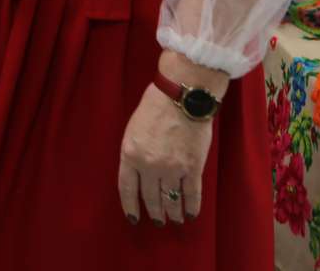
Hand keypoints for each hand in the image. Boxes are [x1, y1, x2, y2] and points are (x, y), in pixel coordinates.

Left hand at [117, 86, 213, 225]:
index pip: (127, 188)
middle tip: (157, 222)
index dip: (130, 206)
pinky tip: (191, 214)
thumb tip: (139, 173)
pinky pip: (192, 194)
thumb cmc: (154, 108)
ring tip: (173, 220)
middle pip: (151, 197)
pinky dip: (192, 206)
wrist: (181, 97)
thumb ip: (134, 153)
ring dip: (172, 212)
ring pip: (171, 199)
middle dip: (154, 212)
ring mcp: (172, 169)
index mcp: (130, 155)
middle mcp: (149, 166)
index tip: (133, 218)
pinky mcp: (193, 168)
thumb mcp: (132, 130)